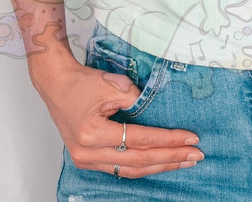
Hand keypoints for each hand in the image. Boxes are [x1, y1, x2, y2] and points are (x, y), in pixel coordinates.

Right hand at [29, 49, 203, 178]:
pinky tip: (161, 163)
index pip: (140, 141)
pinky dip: (142, 166)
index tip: (191, 138)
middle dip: (170, 158)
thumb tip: (162, 117)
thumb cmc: (81, 81)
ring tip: (183, 161)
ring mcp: (85, 160)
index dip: (168, 140)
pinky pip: (120, 168)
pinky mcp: (88, 159)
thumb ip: (138, 101)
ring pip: (130, 170)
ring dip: (159, 166)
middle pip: (138, 161)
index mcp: (92, 134)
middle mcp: (87, 153)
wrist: (56, 84)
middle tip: (195, 155)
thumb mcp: (114, 85)